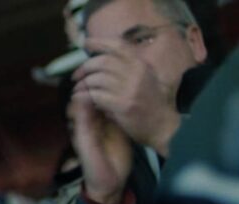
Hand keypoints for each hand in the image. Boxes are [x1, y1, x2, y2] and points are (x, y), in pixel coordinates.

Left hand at [68, 91, 132, 203]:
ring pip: (107, 102)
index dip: (84, 89)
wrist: (112, 182)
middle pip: (94, 98)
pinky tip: (128, 94)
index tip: (91, 80)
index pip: (80, 100)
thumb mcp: (86, 143)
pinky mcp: (121, 126)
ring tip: (119, 83)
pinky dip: (121, 102)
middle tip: (108, 80)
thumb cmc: (93, 165)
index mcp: (80, 123)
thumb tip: (82, 96)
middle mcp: (92, 120)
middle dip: (99, 88)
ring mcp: (107, 122)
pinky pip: (119, 110)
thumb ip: (83, 122)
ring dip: (111, 93)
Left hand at [73, 38, 180, 155]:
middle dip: (85, 67)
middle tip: (76, 75)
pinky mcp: (122, 104)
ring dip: (82, 84)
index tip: (86, 43)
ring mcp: (130, 89)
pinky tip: (79, 98)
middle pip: (103, 62)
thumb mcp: (145, 78)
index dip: (100, 42)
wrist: (163, 126)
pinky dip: (84, 96)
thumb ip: (128, 68)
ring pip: (97, 79)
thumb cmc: (151, 104)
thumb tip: (103, 60)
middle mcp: (136, 73)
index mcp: (141, 64)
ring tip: (77, 90)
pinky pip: (96, 95)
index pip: (118, 45)